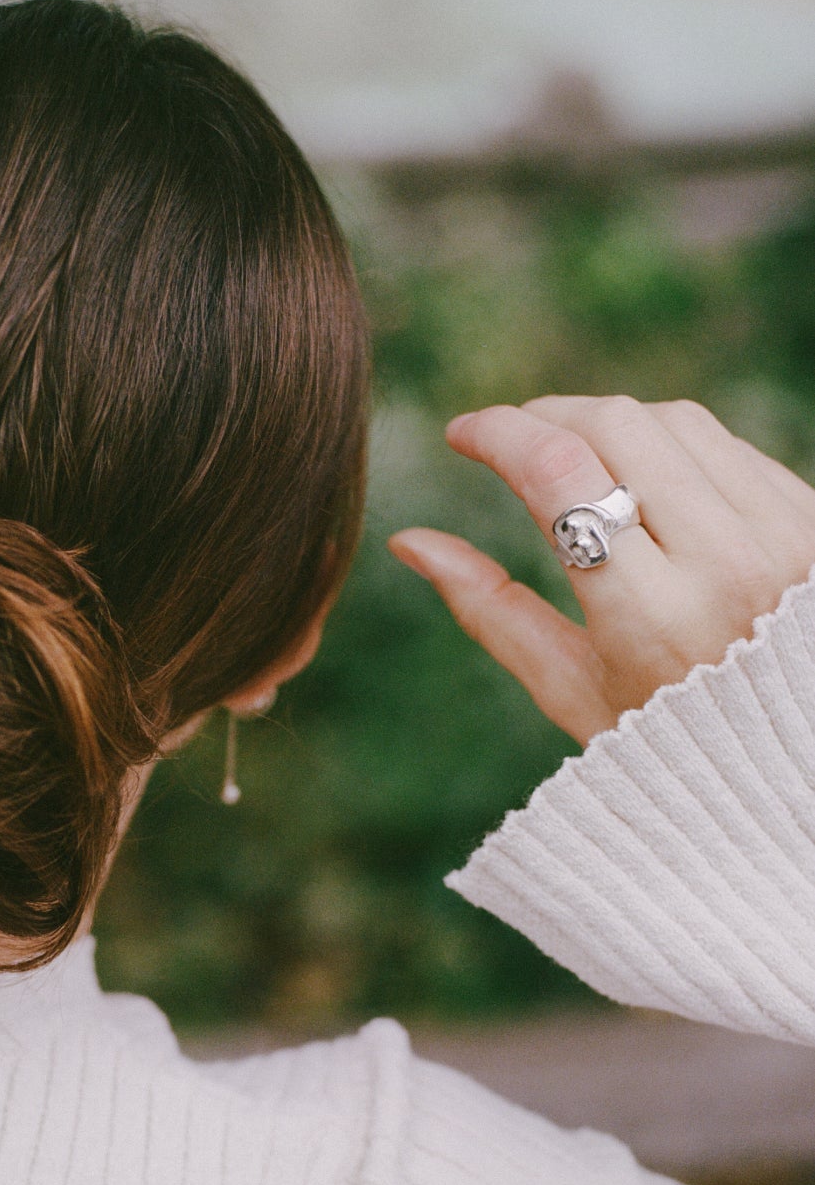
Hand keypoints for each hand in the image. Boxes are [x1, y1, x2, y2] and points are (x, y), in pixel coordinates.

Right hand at [388, 395, 814, 743]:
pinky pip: (730, 447)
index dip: (500, 433)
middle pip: (616, 426)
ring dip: (609, 424)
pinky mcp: (813, 517)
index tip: (465, 433)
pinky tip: (645, 481)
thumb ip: (490, 611)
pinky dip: (673, 447)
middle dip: (549, 416)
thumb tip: (409, 541)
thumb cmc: (669, 742)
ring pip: (676, 422)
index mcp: (649, 617)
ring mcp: (780, 534)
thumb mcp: (573, 690)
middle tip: (511, 436)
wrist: (795, 769)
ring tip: (574, 456)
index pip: (560, 475)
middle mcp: (723, 564)